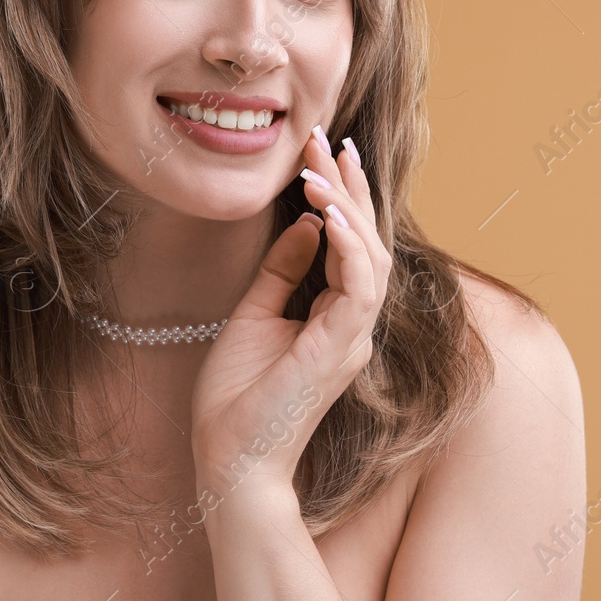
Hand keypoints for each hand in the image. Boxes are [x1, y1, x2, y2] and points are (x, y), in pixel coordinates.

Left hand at [190, 127, 390, 495]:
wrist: (228, 461)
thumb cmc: (237, 399)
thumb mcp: (254, 315)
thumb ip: (282, 270)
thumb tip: (303, 223)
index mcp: (336, 319)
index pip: (352, 247)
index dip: (344, 197)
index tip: (324, 152)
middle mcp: (353, 326)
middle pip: (369, 243)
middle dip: (351, 187)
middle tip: (329, 139)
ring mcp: (351, 339)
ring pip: (372, 258)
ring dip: (350, 207)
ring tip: (322, 165)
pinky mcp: (339, 349)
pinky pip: (359, 287)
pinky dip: (349, 246)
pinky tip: (330, 213)